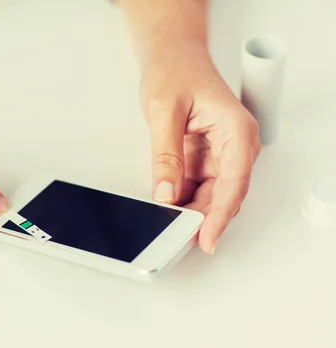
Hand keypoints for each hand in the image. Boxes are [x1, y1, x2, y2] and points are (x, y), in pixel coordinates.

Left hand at [139, 37, 260, 253]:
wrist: (171, 57)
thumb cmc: (175, 71)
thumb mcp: (163, 111)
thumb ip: (166, 154)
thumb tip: (166, 193)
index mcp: (236, 129)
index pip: (234, 181)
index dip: (220, 214)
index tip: (206, 238)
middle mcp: (234, 145)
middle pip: (224, 194)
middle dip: (203, 219)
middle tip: (178, 238)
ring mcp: (219, 154)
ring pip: (211, 195)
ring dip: (192, 212)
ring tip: (168, 228)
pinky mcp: (202, 158)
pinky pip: (196, 187)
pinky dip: (183, 200)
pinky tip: (167, 210)